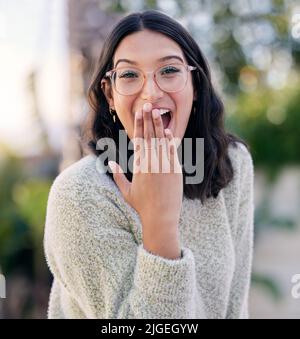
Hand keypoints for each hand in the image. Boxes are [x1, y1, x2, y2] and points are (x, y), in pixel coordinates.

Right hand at [108, 103, 182, 256]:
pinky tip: (167, 131)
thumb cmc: (142, 206)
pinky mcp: (175, 171)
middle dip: (147, 120)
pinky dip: (169, 141)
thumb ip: (117, 176)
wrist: (161, 217)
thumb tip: (110, 163)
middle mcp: (150, 164)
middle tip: (148, 105)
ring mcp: (163, 166)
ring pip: (160, 142)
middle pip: (149, 137)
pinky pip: (171, 152)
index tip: (138, 114)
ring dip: (158, 126)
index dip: (138, 126)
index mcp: (138, 167)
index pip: (138, 141)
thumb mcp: (126, 191)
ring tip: (157, 112)